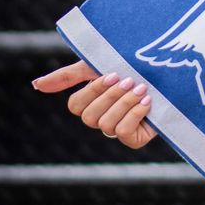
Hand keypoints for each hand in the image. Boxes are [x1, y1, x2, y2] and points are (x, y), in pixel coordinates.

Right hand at [31, 58, 156, 149]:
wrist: (169, 72)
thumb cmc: (131, 66)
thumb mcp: (97, 65)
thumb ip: (68, 76)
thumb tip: (35, 85)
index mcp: (90, 102)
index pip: (76, 106)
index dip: (93, 91)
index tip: (111, 73)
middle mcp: (101, 118)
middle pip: (90, 117)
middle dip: (111, 96)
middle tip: (128, 80)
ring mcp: (117, 129)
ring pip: (106, 125)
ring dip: (125, 104)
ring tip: (141, 89)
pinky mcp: (134, 139)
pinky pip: (123, 133)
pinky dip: (135, 115)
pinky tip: (147, 102)